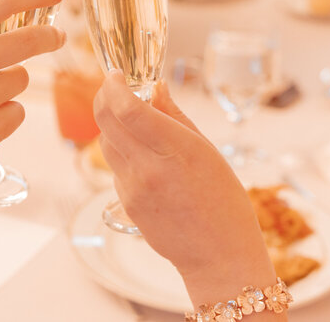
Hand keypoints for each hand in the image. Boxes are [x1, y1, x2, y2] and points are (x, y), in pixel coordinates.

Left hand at [93, 72, 275, 305]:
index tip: (115, 74)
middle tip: (113, 86)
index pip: (128, 109)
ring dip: (111, 124)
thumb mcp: (207, 150)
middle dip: (105, 97)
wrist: (219, 256)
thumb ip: (175, 116)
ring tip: (131, 120)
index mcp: (175, 150)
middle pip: (106, 121)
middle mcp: (148, 168)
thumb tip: (155, 87)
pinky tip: (141, 154)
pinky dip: (120, 151)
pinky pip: (114, 167)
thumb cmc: (224, 202)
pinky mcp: (125, 203)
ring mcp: (132, 188)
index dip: (114, 85)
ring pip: (105, 142)